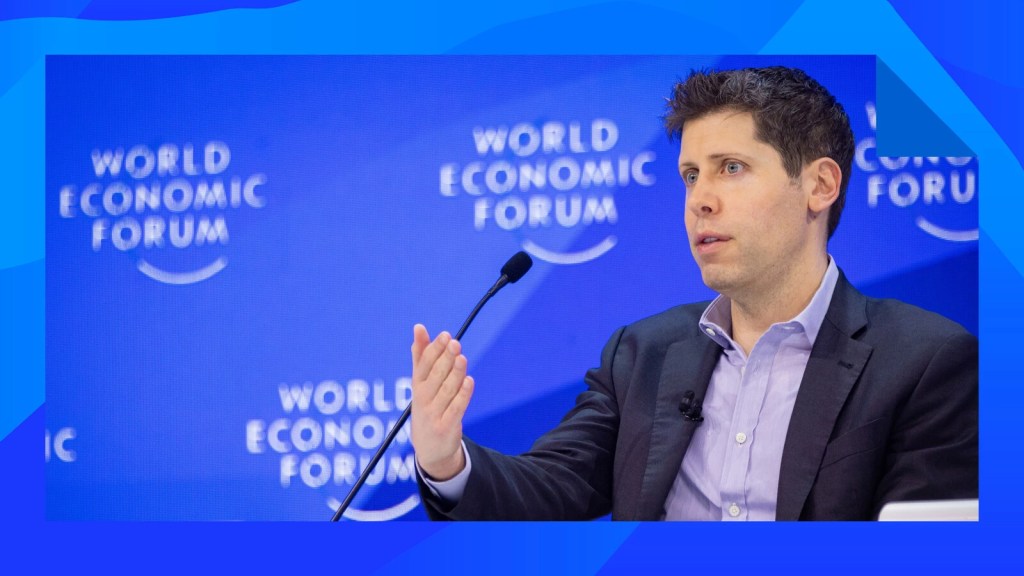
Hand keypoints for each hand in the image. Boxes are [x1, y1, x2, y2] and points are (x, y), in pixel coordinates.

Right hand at [410, 324, 474, 480]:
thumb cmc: (427, 408)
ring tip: (462, 358)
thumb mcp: (420, 384)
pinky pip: (455, 409)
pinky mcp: (446, 427)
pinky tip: (469, 381)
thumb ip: (420, 355)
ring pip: (446, 390)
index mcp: (417, 387)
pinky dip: (462, 395)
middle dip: (445, 359)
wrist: (430, 450)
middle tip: (454, 343)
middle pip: (435, 376)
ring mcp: (434, 414)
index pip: (423, 365)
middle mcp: (423, 399)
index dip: (434, 350)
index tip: (445, 335)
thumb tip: (419, 327)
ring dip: (455, 374)